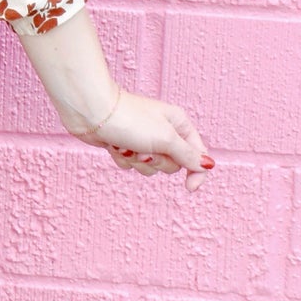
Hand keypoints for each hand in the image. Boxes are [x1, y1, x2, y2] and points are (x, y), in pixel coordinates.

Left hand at [66, 85, 214, 187]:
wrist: (92, 111)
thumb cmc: (130, 120)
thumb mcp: (166, 138)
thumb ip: (187, 154)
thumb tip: (208, 165)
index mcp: (179, 124)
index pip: (197, 154)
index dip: (196, 172)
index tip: (190, 188)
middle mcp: (163, 131)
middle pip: (172, 164)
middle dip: (157, 161)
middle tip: (145, 149)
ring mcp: (143, 139)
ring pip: (149, 167)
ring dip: (137, 161)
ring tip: (127, 145)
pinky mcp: (125, 145)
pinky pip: (130, 164)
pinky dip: (122, 158)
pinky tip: (114, 145)